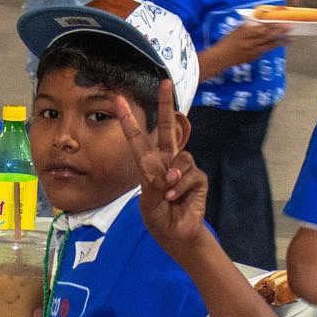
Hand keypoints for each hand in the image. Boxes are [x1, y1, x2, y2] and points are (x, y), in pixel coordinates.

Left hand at [117, 82, 206, 251]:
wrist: (175, 234)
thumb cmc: (158, 216)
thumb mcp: (147, 199)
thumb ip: (154, 181)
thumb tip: (169, 170)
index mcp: (149, 164)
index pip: (138, 138)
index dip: (129, 120)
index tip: (118, 100)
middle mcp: (166, 161)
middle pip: (168, 129)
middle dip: (166, 106)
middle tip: (165, 82)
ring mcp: (183, 169)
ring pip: (182, 158)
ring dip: (172, 177)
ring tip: (166, 192)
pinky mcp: (197, 179)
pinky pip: (189, 175)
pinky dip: (180, 188)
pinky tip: (174, 197)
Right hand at [217, 20, 287, 67]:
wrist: (220, 57)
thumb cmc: (227, 42)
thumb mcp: (236, 30)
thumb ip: (248, 25)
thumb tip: (260, 20)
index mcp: (245, 33)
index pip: (262, 27)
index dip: (273, 24)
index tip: (282, 21)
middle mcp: (249, 42)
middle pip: (267, 36)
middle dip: (280, 31)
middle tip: (290, 27)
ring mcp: (251, 51)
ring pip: (268, 45)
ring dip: (280, 41)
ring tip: (290, 38)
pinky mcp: (252, 58)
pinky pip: (264, 51)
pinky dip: (272, 47)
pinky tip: (278, 44)